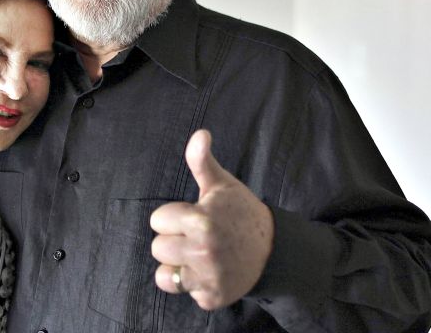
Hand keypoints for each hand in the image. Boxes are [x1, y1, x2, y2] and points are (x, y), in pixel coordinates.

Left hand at [150, 130, 273, 309]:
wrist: (274, 250)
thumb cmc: (241, 213)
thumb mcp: (222, 185)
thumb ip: (201, 161)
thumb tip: (200, 133)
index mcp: (200, 221)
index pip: (157, 220)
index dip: (173, 217)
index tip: (192, 216)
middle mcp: (202, 251)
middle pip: (158, 247)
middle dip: (173, 240)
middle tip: (196, 236)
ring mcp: (208, 277)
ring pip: (164, 273)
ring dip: (177, 264)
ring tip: (197, 254)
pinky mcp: (211, 297)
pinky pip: (183, 291)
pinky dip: (191, 284)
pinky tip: (207, 272)